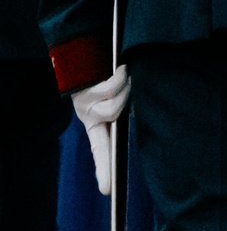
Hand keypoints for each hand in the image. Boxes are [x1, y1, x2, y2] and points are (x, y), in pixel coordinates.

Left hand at [69, 64, 128, 197]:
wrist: (94, 41)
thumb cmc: (115, 68)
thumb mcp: (127, 93)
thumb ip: (131, 107)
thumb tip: (141, 117)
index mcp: (99, 122)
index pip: (102, 150)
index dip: (105, 169)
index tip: (107, 189)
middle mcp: (88, 116)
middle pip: (104, 141)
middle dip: (115, 135)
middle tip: (125, 132)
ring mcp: (83, 105)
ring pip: (112, 110)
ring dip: (126, 92)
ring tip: (127, 74)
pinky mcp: (82, 91)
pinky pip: (109, 91)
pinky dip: (120, 79)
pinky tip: (122, 68)